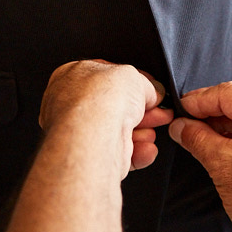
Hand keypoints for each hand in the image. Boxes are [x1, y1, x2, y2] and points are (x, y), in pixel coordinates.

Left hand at [40, 60, 172, 174]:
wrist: (93, 134)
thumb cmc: (100, 99)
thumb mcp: (132, 74)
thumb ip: (143, 83)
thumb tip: (152, 92)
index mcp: (73, 75)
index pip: (107, 77)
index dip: (132, 83)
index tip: (150, 90)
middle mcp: (72, 104)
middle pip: (115, 107)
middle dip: (142, 111)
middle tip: (159, 112)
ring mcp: (80, 132)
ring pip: (118, 131)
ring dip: (141, 132)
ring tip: (154, 131)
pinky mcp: (91, 157)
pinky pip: (118, 153)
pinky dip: (136, 152)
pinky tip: (146, 149)